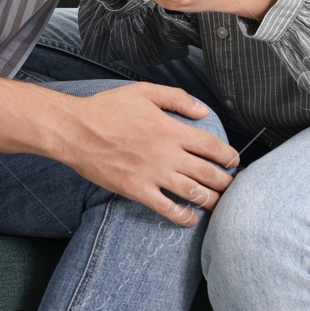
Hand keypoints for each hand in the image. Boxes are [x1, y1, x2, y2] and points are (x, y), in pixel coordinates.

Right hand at [60, 82, 238, 224]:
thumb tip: (203, 111)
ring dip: (212, 201)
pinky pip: (167, 209)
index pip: (212, 146)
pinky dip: (183, 217)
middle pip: (208, 173)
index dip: (229, 156)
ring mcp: (152, 174)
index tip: (234, 162)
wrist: (75, 131)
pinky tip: (191, 219)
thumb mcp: (144, 92)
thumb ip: (177, 99)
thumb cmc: (107, 109)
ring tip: (219, 204)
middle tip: (232, 187)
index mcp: (171, 129)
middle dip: (226, 182)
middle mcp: (166, 153)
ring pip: (193, 193)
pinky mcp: (137, 190)